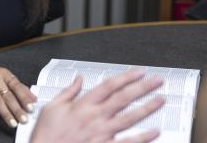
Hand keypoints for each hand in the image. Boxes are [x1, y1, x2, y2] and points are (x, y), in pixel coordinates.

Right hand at [0, 60, 36, 127]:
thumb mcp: (1, 77)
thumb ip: (17, 87)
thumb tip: (33, 98)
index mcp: (3, 73)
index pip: (16, 86)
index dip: (24, 97)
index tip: (31, 108)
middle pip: (7, 95)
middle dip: (17, 109)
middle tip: (24, 120)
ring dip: (5, 113)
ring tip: (12, 123)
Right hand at [29, 69, 164, 142]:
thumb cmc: (46, 135)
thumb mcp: (51, 107)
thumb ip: (68, 92)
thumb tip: (78, 79)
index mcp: (82, 105)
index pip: (109, 86)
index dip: (126, 77)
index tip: (139, 72)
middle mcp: (95, 117)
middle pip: (124, 98)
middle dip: (142, 87)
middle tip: (157, 81)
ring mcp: (102, 133)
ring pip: (130, 118)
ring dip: (147, 108)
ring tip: (161, 100)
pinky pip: (127, 142)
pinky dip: (143, 137)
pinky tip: (155, 131)